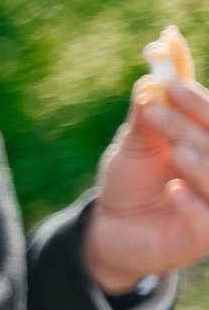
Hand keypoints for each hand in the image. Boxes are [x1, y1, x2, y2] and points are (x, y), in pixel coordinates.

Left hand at [85, 74, 208, 294]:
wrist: (110, 229)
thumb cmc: (128, 181)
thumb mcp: (133, 145)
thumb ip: (145, 116)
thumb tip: (152, 79)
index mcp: (206, 141)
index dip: (196, 94)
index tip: (170, 73)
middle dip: (194, 121)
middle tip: (164, 103)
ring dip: (203, 163)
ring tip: (178, 151)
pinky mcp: (203, 236)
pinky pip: (208, 222)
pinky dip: (194, 206)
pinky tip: (174, 191)